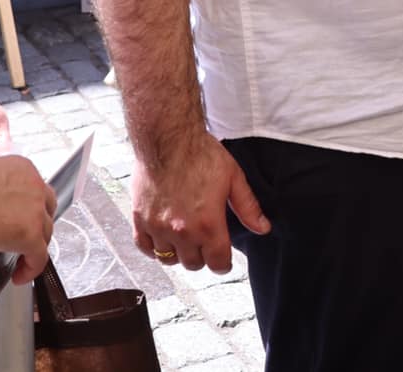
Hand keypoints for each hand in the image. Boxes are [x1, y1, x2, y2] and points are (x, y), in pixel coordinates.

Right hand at [0, 152, 55, 285]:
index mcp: (24, 172)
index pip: (35, 192)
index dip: (31, 208)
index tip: (21, 217)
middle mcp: (35, 189)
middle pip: (46, 211)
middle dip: (37, 225)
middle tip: (22, 237)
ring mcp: (36, 212)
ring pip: (45, 234)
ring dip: (35, 246)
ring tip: (22, 258)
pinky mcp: (31, 235)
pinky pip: (39, 257)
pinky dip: (31, 268)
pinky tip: (20, 275)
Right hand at [132, 130, 269, 273]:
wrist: (168, 138)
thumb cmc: (199, 154)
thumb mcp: (234, 178)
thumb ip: (248, 207)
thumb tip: (262, 227)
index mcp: (208, 225)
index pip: (218, 264)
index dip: (223, 263)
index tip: (223, 258)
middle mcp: (182, 231)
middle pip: (193, 264)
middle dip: (202, 256)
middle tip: (204, 241)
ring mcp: (158, 227)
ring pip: (169, 259)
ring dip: (179, 252)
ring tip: (184, 237)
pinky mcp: (140, 219)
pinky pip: (145, 247)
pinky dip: (154, 248)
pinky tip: (163, 239)